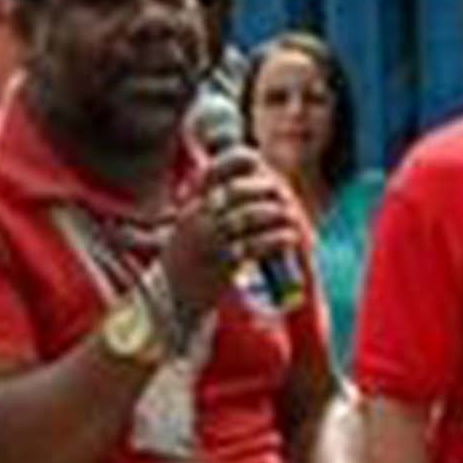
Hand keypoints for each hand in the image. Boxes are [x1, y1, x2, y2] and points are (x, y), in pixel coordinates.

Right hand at [161, 148, 305, 323]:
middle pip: (237, 191)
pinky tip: (289, 238)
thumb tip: (245, 186)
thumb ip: (211, 208)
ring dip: (276, 214)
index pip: (211, 172)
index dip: (235, 161)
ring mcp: (208, 241)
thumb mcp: (191, 229)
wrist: (171, 301)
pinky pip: (255, 245)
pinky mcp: (222, 264)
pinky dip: (277, 239)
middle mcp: (197, 219)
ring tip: (291, 218)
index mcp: (191, 207)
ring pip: (249, 216)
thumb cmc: (188, 262)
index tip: (257, 161)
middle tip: (283, 197)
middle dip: (265, 191)